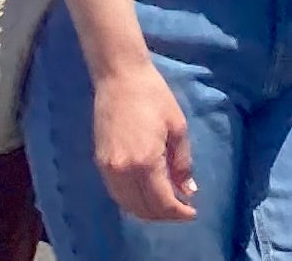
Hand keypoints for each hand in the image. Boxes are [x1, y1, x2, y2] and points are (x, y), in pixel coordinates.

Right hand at [95, 57, 198, 222]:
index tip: (192, 212)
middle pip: (144, 209)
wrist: (119, 77)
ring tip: (166, 204)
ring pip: (127, 205)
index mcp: (146, 162)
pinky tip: (145, 195)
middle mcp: (123, 172)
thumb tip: (188, 191)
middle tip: (181, 209)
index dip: (179, 213)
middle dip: (164, 215)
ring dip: (147, 211)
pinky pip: (116, 193)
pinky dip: (132, 201)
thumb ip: (182, 163)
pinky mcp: (99, 163)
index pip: (162, 202)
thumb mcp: (177, 127)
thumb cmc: (153, 96)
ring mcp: (108, 169)